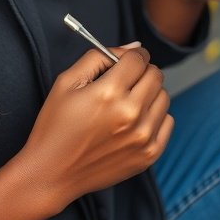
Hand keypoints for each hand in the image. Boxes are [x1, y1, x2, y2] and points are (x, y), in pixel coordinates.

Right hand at [20, 46, 172, 212]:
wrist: (52, 173)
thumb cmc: (56, 125)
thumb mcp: (67, 81)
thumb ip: (99, 56)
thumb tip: (133, 47)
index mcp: (109, 93)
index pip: (138, 58)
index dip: (131, 55)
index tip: (125, 61)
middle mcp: (131, 114)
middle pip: (155, 75)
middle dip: (141, 71)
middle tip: (124, 80)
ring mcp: (143, 137)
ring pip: (164, 97)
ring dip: (149, 93)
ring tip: (127, 102)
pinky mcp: (149, 156)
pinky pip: (168, 121)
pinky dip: (155, 116)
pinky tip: (134, 121)